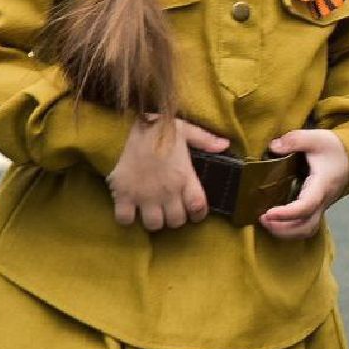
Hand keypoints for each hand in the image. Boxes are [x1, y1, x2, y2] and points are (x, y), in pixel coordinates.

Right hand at [107, 118, 228, 231]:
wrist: (130, 123)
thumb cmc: (160, 129)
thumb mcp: (187, 130)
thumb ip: (206, 140)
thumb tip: (225, 145)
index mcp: (184, 177)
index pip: (198, 207)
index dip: (198, 214)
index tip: (194, 212)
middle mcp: (167, 190)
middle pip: (176, 221)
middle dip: (175, 219)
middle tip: (170, 210)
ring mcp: (144, 194)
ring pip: (154, 225)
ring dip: (154, 221)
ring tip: (152, 211)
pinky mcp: (123, 194)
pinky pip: (125, 219)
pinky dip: (127, 219)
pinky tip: (130, 209)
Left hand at [257, 129, 348, 239]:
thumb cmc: (332, 149)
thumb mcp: (316, 138)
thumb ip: (295, 140)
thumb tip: (274, 147)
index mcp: (322, 185)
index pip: (306, 206)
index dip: (287, 213)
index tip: (268, 213)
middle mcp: (323, 201)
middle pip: (306, 226)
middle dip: (282, 228)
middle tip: (262, 218)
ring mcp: (320, 207)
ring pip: (306, 230)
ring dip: (285, 232)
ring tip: (266, 222)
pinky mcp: (315, 209)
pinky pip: (304, 227)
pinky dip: (289, 230)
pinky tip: (275, 222)